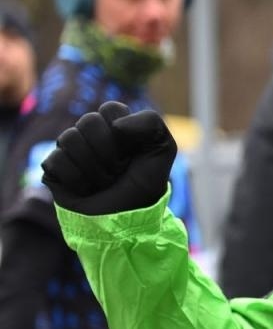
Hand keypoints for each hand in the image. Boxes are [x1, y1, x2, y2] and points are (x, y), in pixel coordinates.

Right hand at [42, 101, 177, 214]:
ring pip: (68, 138)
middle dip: (109, 152)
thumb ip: (151, 123)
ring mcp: (69, 150)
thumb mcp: (162, 149)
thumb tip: (115, 126)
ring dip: (95, 169)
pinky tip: (86, 189)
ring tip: (104, 182)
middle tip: (118, 171)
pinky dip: (78, 180)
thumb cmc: (144, 184)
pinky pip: (56, 161)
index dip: (124, 133)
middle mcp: (89, 134)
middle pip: (88, 121)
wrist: (127, 219)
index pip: (110, 108)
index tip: (132, 153)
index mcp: (113, 125)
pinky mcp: (53, 169)